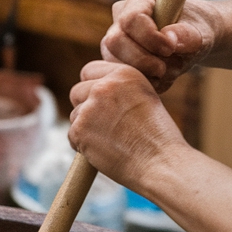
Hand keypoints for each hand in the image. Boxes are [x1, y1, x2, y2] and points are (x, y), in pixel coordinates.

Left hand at [68, 61, 187, 190]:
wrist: (159, 162)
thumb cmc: (158, 136)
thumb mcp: (145, 97)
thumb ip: (120, 89)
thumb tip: (96, 91)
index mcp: (124, 73)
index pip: (89, 70)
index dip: (92, 87)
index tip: (101, 102)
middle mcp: (104, 86)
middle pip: (76, 91)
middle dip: (84, 106)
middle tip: (102, 124)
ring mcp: (89, 108)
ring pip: (74, 115)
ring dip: (85, 127)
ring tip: (110, 140)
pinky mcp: (79, 129)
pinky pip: (72, 135)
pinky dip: (82, 145)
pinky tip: (104, 150)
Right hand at [101, 0, 219, 91]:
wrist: (195, 44)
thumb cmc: (198, 29)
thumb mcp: (201, 30)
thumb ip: (187, 34)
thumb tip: (169, 38)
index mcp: (139, 0)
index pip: (131, 19)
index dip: (149, 37)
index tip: (171, 48)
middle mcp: (120, 21)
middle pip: (114, 42)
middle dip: (142, 60)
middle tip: (165, 68)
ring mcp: (115, 44)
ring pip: (115, 64)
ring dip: (147, 73)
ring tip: (173, 69)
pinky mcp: (117, 63)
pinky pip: (123, 78)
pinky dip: (147, 83)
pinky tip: (165, 77)